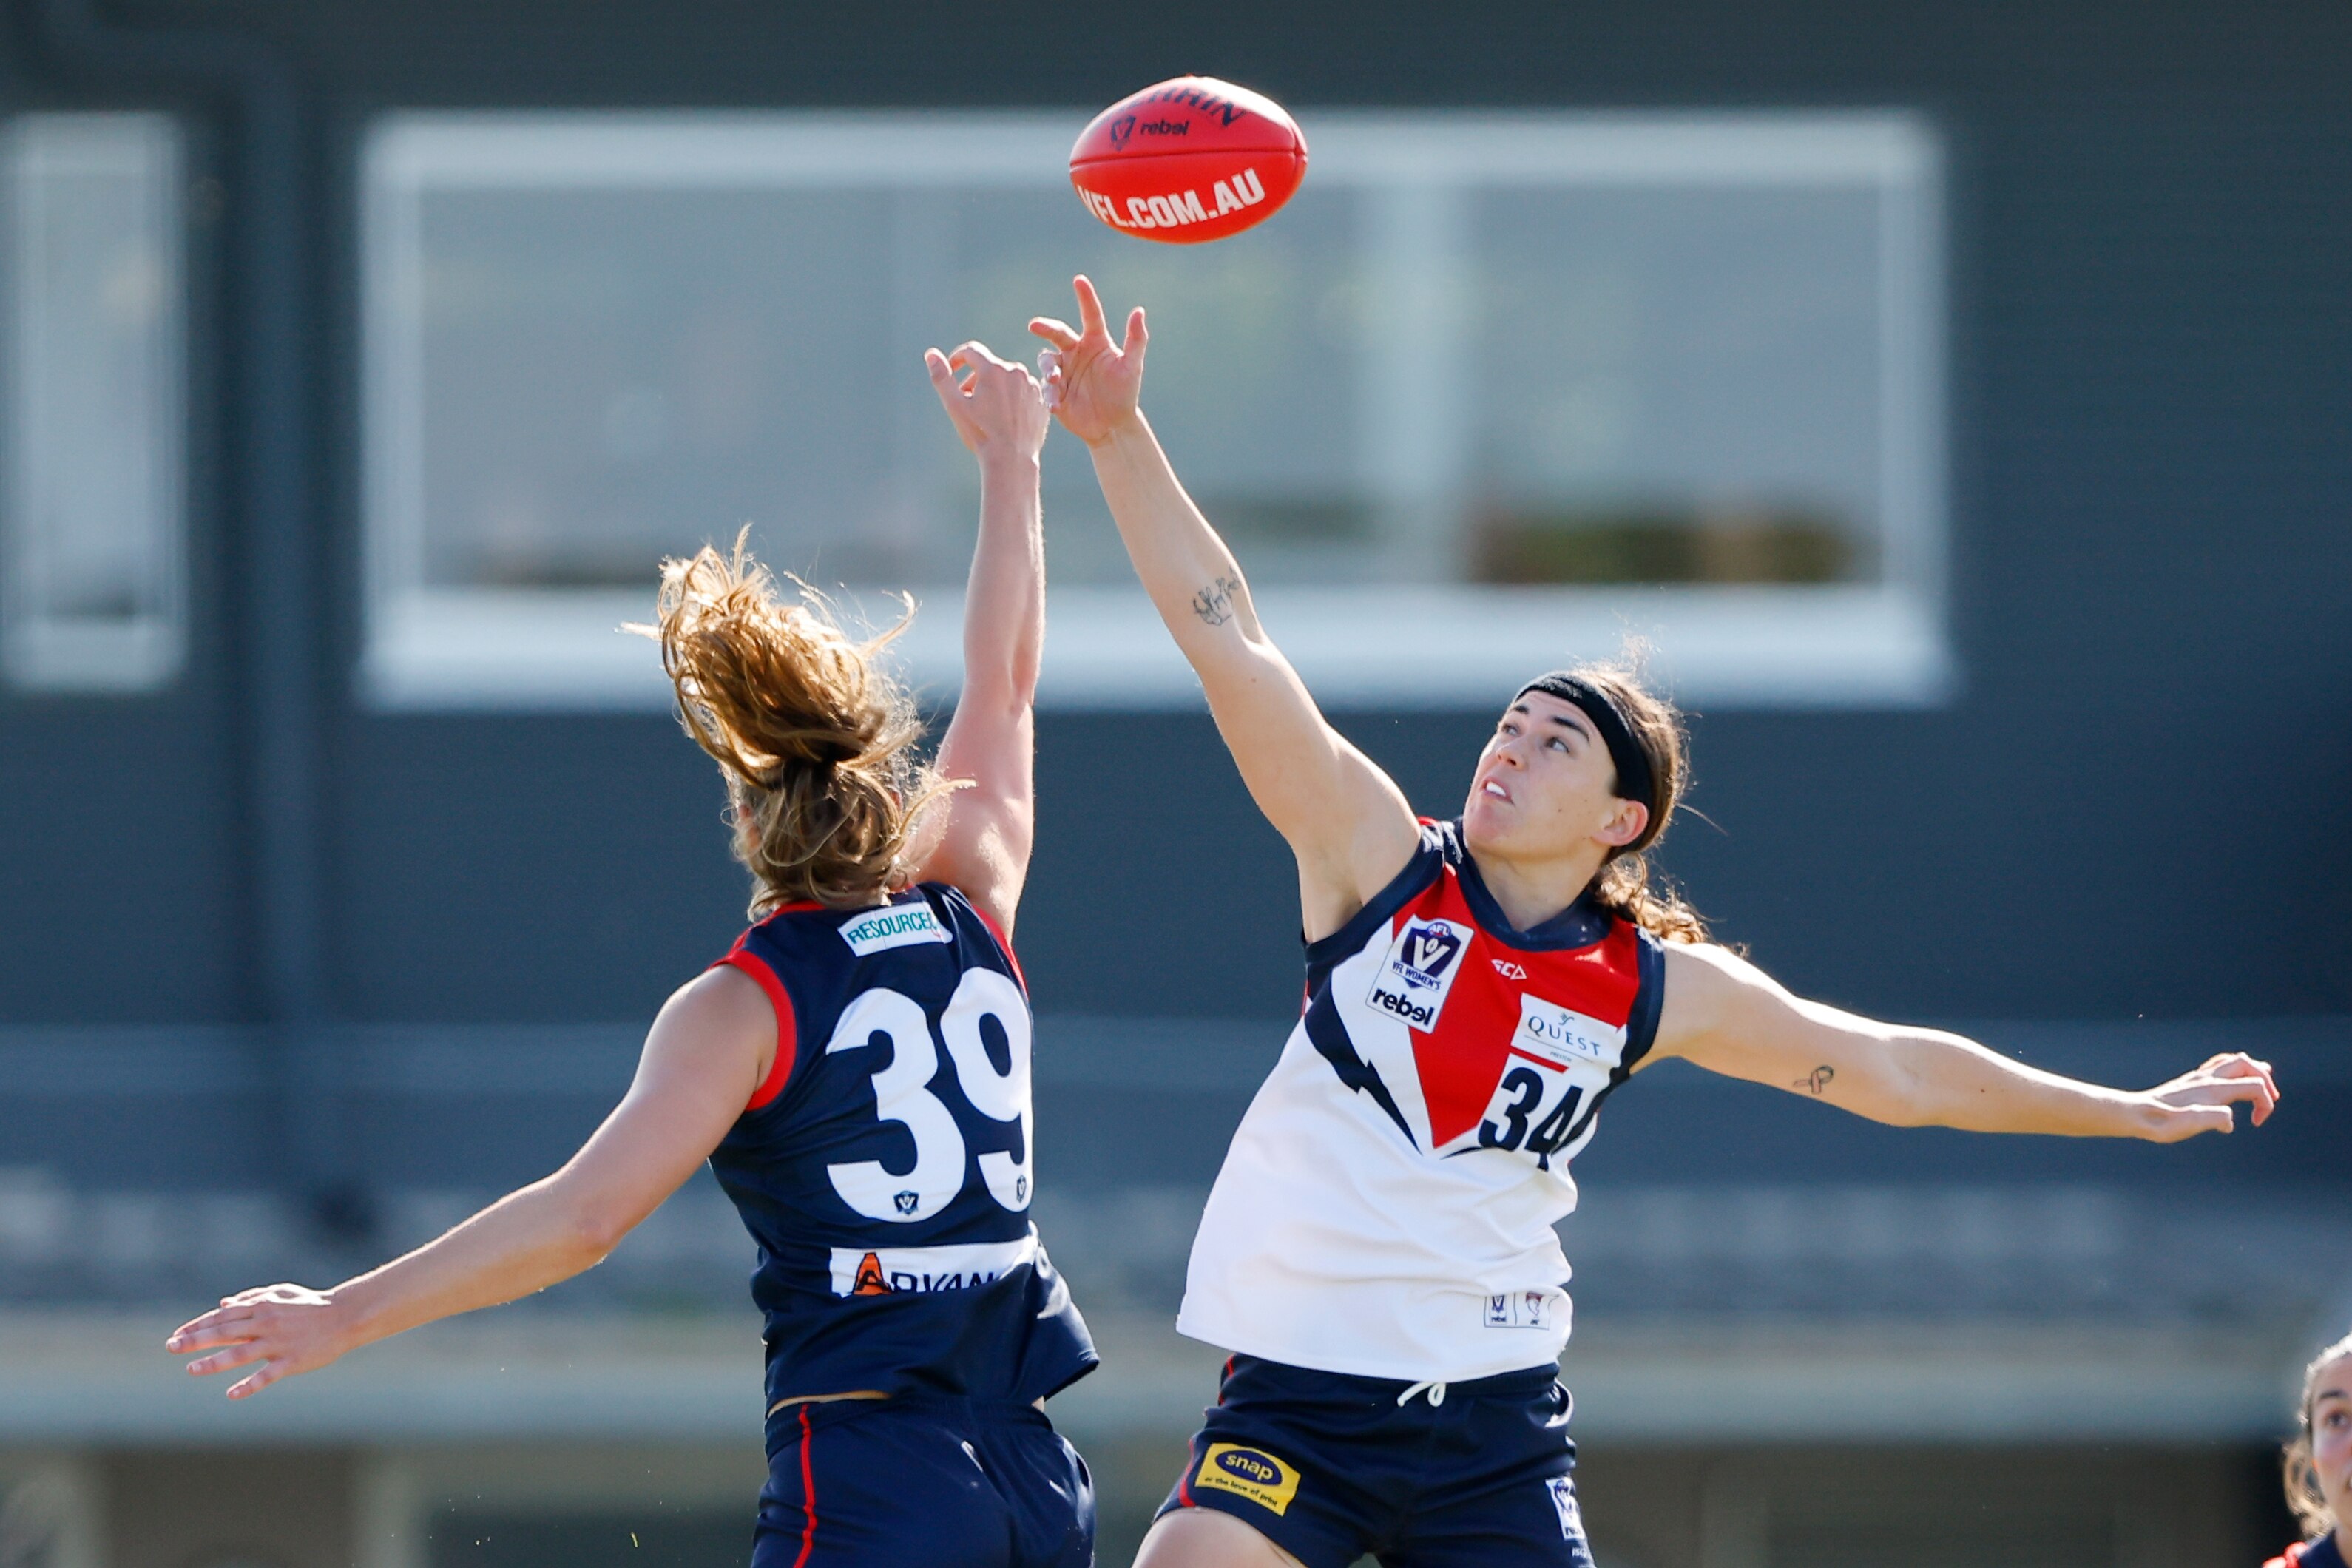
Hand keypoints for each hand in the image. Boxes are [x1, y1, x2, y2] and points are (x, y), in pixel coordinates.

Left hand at [166, 1282, 356, 1398]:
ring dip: (213, 1363)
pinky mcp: (292, 1362)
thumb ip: (251, 1298)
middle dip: (195, 1340)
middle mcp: (266, 1324)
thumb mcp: (281, 1294)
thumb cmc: (311, 1304)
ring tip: (191, 1370)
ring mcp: (278, 1344)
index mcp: (262, 1306)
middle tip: (171, 1347)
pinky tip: (231, 1394)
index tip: (177, 1334)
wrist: (345, 1316)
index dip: (197, 1325)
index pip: (222, 1316)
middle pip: (224, 1332)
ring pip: (239, 1354)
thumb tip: (221, 1304)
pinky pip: (266, 1376)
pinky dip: (249, 1385)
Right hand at [925, 340, 1048, 462]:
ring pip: (1007, 379)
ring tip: (988, 413)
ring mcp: (1032, 385)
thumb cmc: (981, 434)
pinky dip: (1013, 398)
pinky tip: (1006, 418)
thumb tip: (931, 354)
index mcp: (993, 369)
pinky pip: (1023, 391)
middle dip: (975, 379)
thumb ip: (942, 377)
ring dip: (995, 389)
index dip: (957, 359)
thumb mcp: (955, 406)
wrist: (1012, 459)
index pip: (971, 351)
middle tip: (967, 402)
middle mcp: (1016, 371)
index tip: (952, 372)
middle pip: (989, 367)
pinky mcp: (1042, 398)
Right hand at [1030, 275, 1146, 446]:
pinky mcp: (1055, 390)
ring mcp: (1063, 370)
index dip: (1085, 297)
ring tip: (1056, 380)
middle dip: (1046, 328)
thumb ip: (1136, 339)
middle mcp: (1076, 352)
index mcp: (1095, 341)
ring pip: (1047, 361)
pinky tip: (1056, 405)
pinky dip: (1050, 395)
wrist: (1113, 425)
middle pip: (1057, 334)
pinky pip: (1047, 388)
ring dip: (1049, 369)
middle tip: (1034, 326)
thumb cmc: (1125, 393)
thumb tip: (1139, 311)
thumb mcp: (1132, 366)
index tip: (1079, 280)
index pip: (1089, 314)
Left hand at [2135, 1051, 2278, 1141]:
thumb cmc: (2162, 1123)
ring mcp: (2198, 1077)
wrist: (2137, 1114)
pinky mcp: (2191, 1081)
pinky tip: (2233, 1081)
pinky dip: (2235, 1069)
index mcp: (2212, 1089)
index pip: (2254, 1085)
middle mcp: (2207, 1079)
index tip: (2257, 1123)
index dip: (2265, 1103)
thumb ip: (2212, 1119)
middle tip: (2271, 1099)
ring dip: (2251, 1070)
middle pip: (2246, 1064)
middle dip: (2265, 1079)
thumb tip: (2229, 1122)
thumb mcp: (2189, 1125)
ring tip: (2262, 1082)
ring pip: (2232, 1061)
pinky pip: (2219, 1065)